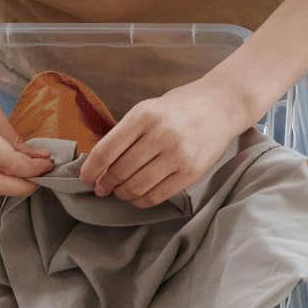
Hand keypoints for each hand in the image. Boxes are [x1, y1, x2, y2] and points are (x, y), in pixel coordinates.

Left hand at [79, 71, 256, 207]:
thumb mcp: (149, 108)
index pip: (106, 149)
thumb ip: (126, 133)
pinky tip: (138, 196)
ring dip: (122, 194)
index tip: (86, 178)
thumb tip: (98, 163)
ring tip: (120, 192)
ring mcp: (178, 155)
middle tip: (102, 188)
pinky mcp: (191, 172)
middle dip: (105, 184)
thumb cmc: (180, 108)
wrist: (221, 106)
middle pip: (120, 172)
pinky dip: (141, 201)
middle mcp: (161, 135)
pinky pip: (157, 195)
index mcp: (145, 115)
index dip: (91, 169)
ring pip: (136, 187)